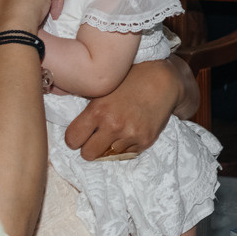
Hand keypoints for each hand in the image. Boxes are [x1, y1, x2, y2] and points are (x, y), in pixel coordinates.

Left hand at [65, 59, 188, 159]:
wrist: (164, 81)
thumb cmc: (132, 79)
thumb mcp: (105, 89)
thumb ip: (89, 109)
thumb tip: (74, 127)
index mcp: (98, 110)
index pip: (72, 139)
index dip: (75, 138)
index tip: (81, 134)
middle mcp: (113, 125)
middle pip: (88, 154)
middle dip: (90, 147)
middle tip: (96, 138)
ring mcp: (130, 135)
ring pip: (108, 156)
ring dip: (110, 146)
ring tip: (118, 130)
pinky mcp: (145, 141)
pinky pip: (127, 154)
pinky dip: (126, 145)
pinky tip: (131, 130)